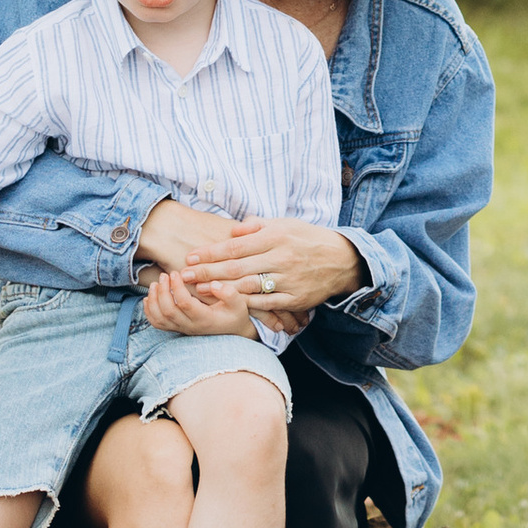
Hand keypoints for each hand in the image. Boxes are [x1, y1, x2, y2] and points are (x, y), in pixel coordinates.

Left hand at [138, 264, 256, 338]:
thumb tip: (212, 284)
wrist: (232, 329)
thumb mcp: (239, 303)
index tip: (175, 273)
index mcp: (204, 318)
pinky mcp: (177, 328)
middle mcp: (190, 326)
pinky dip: (149, 311)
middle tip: (164, 275)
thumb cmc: (235, 313)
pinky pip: (157, 324)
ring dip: (154, 300)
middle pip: (168, 312)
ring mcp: (182, 328)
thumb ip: (229, 293)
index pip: (184, 304)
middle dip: (162, 292)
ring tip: (155, 284)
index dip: (176, 287)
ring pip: (159, 319)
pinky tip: (150, 297)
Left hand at [168, 217, 365, 318]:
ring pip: (249, 286)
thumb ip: (257, 226)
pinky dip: (246, 303)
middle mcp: (281, 258)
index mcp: (276, 237)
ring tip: (200, 291)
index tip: (192, 256)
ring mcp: (288, 280)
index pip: (236, 246)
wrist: (341, 260)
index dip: (212, 252)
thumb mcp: (284, 224)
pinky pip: (266, 303)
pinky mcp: (295, 298)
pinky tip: (228, 304)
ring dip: (221, 290)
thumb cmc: (306, 239)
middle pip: (237, 267)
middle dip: (209, 272)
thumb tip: (233, 229)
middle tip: (185, 275)